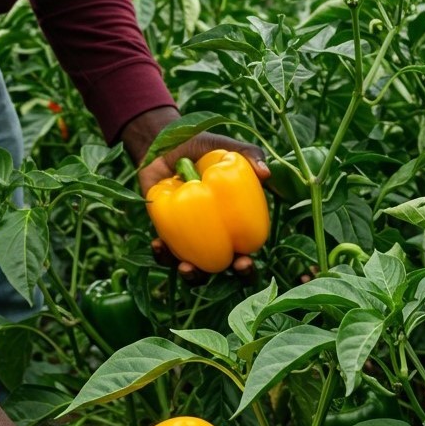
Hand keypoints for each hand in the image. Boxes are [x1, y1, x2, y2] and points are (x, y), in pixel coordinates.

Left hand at [137, 131, 269, 281]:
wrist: (161, 147)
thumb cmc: (200, 148)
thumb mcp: (224, 147)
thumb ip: (248, 155)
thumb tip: (265, 172)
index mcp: (236, 224)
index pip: (247, 253)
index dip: (248, 266)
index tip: (245, 259)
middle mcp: (214, 238)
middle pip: (225, 271)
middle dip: (228, 278)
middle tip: (226, 267)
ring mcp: (188, 240)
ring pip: (193, 271)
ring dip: (191, 276)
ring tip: (187, 268)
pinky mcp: (165, 236)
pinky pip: (164, 254)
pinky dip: (162, 254)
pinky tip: (158, 244)